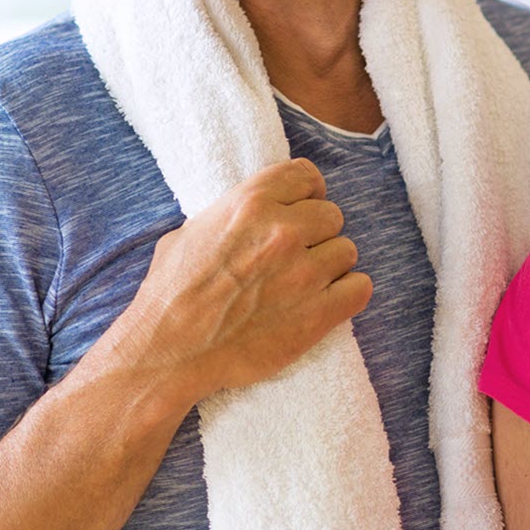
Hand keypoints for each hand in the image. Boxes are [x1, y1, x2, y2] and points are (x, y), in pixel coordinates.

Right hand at [116, 157, 371, 403]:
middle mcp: (282, 231)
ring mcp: (303, 273)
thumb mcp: (191, 232)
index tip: (303, 208)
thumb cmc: (170, 294)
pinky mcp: (318, 314)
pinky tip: (329, 300)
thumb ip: (231, 214)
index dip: (307, 193)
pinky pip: (360, 288)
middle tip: (298, 255)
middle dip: (317, 233)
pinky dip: (349, 293)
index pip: (306, 175)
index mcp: (250, 203)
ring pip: (347, 250)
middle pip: (332, 214)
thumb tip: (254, 212)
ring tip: (307, 283)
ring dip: (331, 265)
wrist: (169, 353)